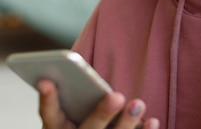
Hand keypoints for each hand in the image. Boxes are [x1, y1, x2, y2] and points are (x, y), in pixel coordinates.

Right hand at [38, 79, 158, 128]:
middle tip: (117, 96)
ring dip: (126, 123)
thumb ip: (81, 97)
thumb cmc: (86, 122)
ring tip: (138, 104)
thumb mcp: (76, 113)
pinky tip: (153, 121)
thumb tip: (94, 76)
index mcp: (59, 128)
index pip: (49, 114)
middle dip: (102, 114)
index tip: (47, 81)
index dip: (47, 99)